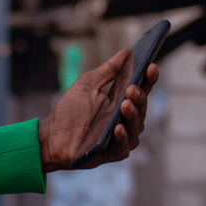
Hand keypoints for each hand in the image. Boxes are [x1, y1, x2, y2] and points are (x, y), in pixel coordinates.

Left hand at [37, 47, 158, 171]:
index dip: (149, 79)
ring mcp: (121, 137)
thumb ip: (108, 70)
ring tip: (126, 104)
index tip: (152, 66)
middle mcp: (126, 119)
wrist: (53, 134)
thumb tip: (127, 52)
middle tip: (132, 89)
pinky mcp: (112, 153)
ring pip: (136, 127)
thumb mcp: (88, 84)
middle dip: (139, 97)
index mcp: (122, 101)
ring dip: (133, 115)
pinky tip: (118, 127)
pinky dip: (122, 137)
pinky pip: (122, 146)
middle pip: (141, 108)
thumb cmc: (71, 109)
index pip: (141, 89)